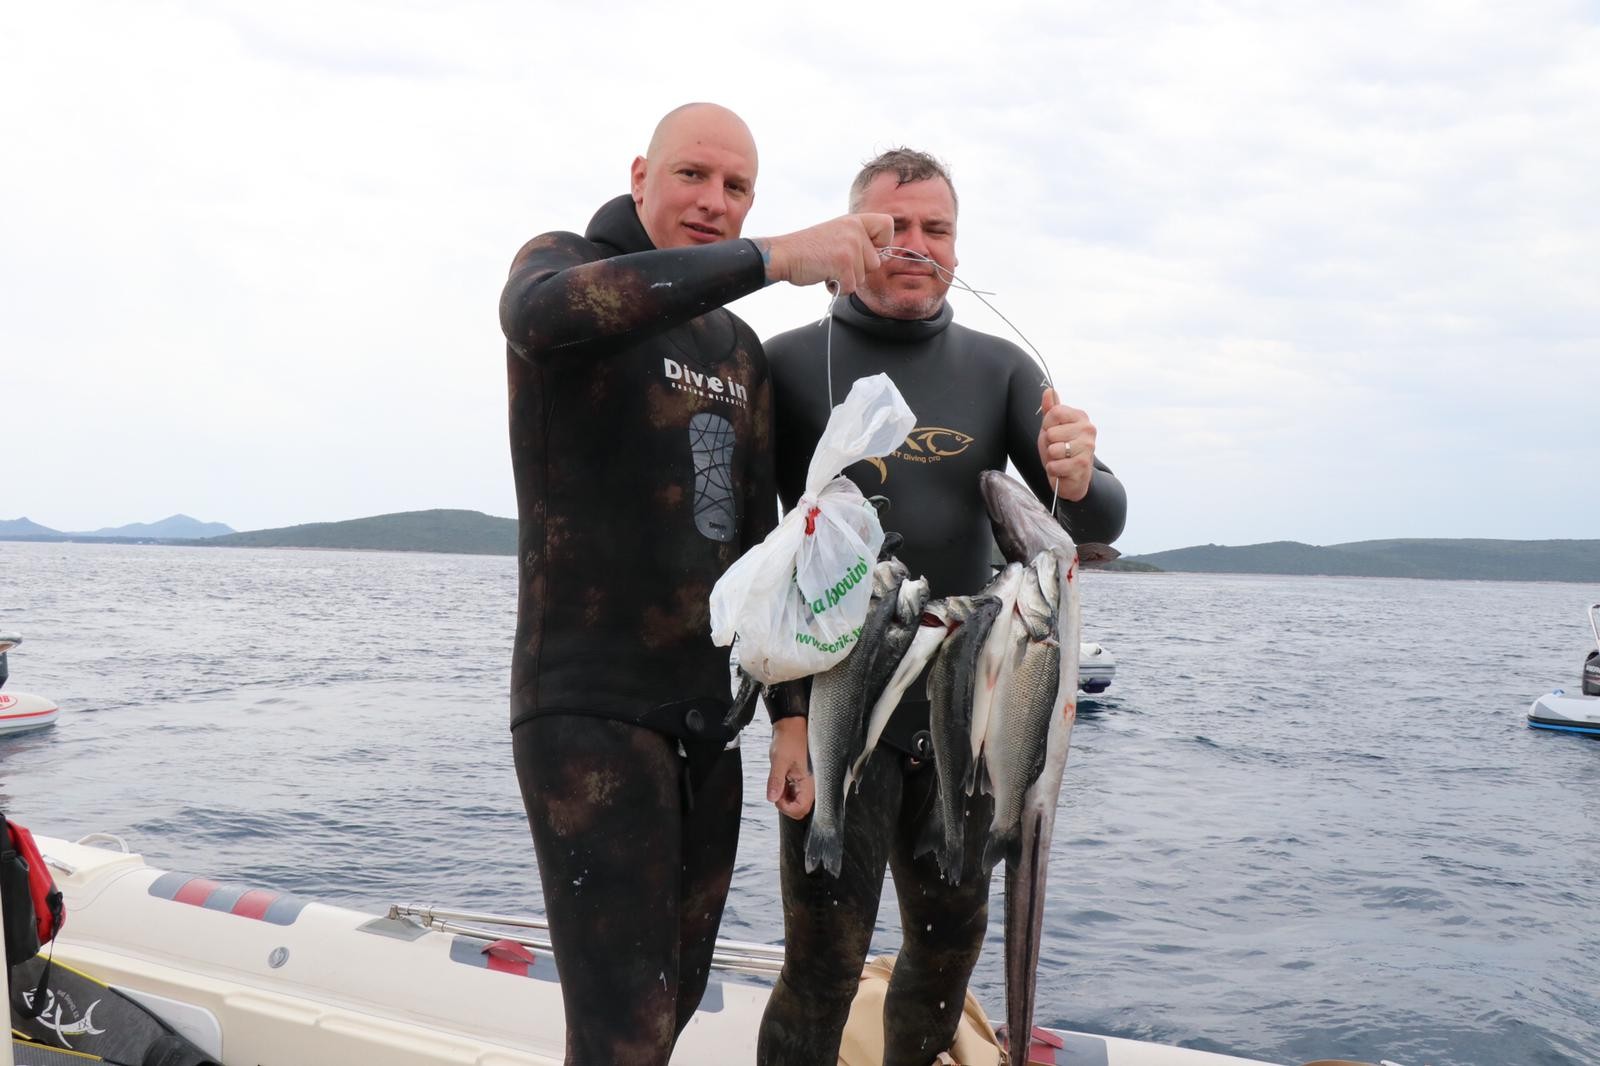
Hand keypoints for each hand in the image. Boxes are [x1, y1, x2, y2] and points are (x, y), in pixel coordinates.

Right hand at [762, 214, 892, 293]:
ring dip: (845, 280)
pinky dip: (837, 288)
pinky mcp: (844, 263)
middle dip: (856, 270)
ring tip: (826, 267)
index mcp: (854, 220)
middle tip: (833, 261)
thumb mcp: (837, 235)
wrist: (783, 255)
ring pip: (862, 277)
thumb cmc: (808, 250)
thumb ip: (858, 240)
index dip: (882, 242)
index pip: (887, 225)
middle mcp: (855, 230)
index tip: (866, 248)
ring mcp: (850, 246)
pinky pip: (851, 287)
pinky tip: (823, 275)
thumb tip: (884, 256)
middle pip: (875, 263)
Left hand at [765, 717, 813, 819]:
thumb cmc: (789, 738)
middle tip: (776, 789)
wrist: (791, 724)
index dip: (786, 807)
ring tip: (779, 780)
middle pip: (800, 808)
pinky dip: (786, 790)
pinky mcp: (802, 778)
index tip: (776, 796)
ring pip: (797, 801)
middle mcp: (812, 784)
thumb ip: (776, 780)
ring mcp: (807, 782)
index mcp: (810, 781)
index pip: (801, 809)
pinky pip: (795, 792)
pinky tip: (781, 778)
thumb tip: (772, 798)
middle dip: (785, 804)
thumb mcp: (779, 759)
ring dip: (785, 796)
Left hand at [1036, 387, 1096, 501]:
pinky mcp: (1082, 466)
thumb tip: (1049, 390)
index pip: (1054, 412)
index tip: (1053, 434)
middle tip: (1057, 450)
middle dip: (1048, 444)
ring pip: (1053, 449)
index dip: (1047, 425)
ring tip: (1060, 459)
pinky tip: (1062, 470)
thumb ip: (1050, 410)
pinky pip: (1054, 465)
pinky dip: (1053, 470)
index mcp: (1081, 417)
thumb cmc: (1061, 450)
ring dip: (1051, 458)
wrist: (1072, 478)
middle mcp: (1088, 430)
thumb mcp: (1052, 428)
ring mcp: (1087, 448)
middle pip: (1051, 432)